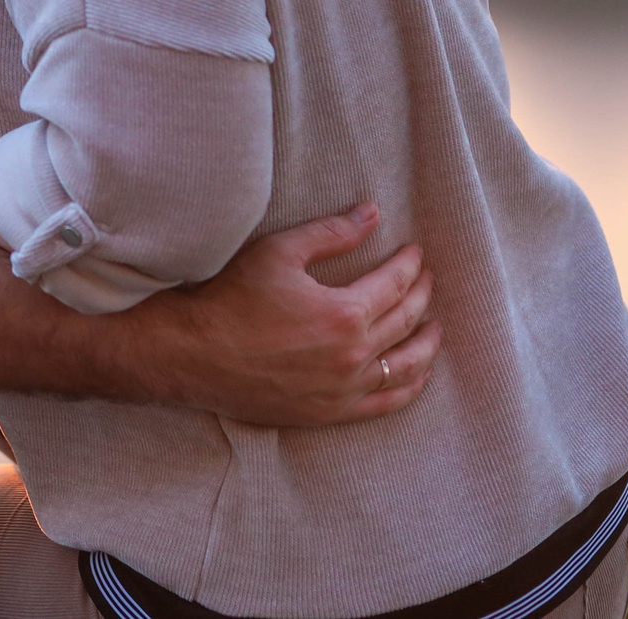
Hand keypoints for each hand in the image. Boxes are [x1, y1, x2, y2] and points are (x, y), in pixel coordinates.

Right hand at [136, 202, 440, 425]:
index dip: (410, 265)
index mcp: (344, 313)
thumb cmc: (231, 298)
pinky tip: (415, 375)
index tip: (415, 253)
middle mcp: (353, 356)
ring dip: (427, 345)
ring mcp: (344, 390)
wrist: (193, 354)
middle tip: (427, 280)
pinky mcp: (330, 412)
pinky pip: (386, 404)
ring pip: (406, 368)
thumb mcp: (279, 251)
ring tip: (434, 328)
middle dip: (422, 296)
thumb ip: (331, 233)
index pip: (395, 285)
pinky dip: (408, 388)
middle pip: (406, 322)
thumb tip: (372, 214)